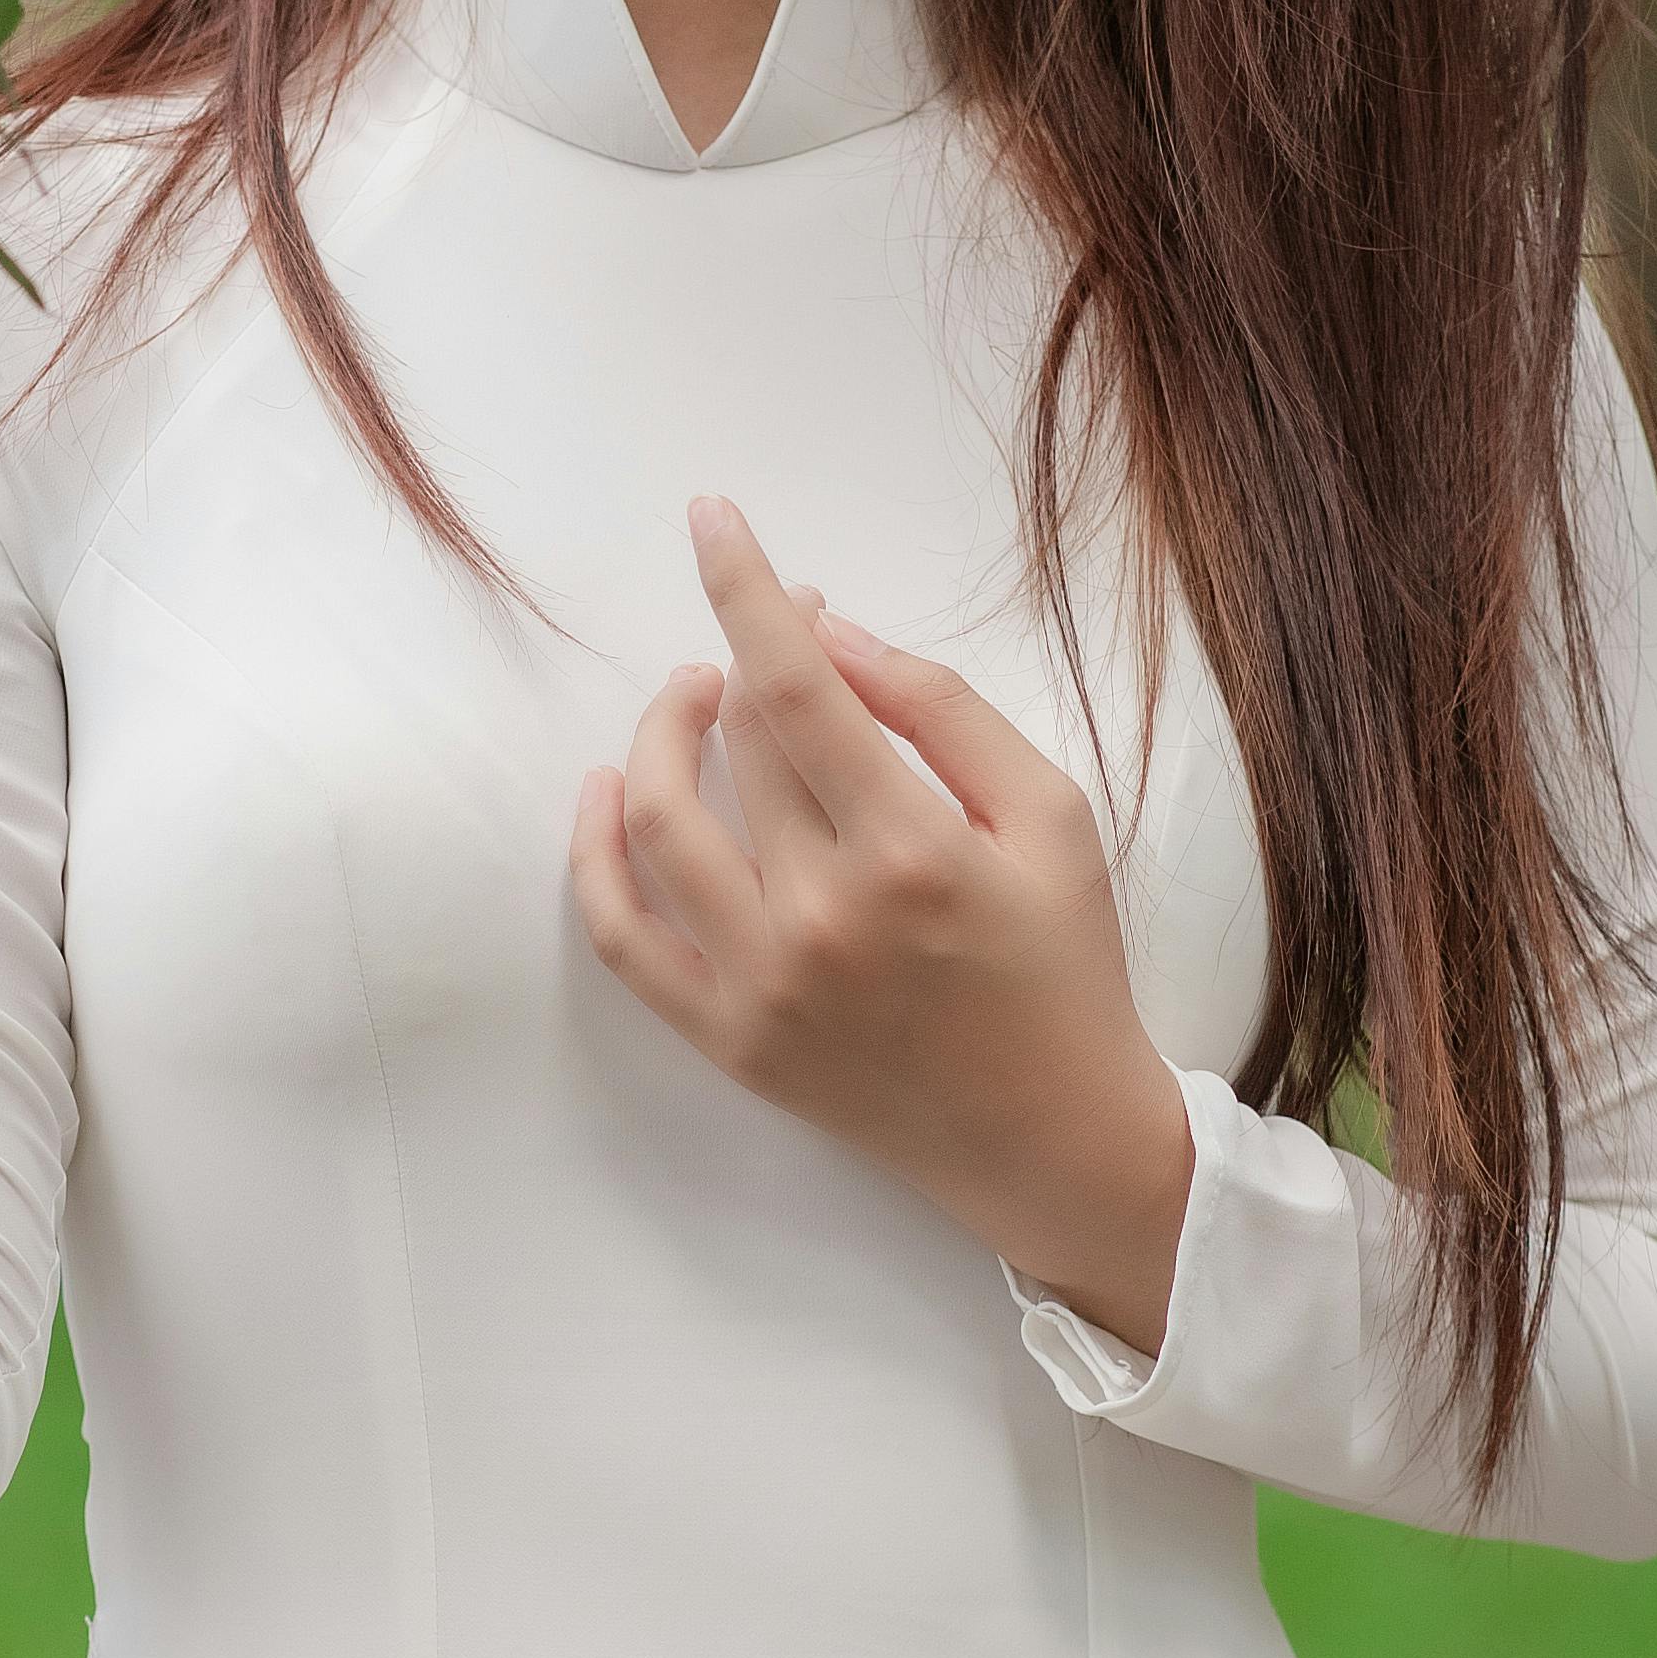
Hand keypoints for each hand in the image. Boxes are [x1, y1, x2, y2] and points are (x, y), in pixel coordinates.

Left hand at [569, 491, 1197, 1349]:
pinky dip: (594, 857)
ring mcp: (762, 986)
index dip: (743, 588)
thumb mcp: (1050, 814)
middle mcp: (820, 918)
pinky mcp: (727, 1041)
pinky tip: (604, 795)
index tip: (711, 518)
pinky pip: (624, 938)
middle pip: (738, 741)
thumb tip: (832, 631)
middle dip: (745, 662)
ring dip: (657, 736)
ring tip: (693, 699)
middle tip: (775, 645)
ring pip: (655, 822)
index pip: (794, 684)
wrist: (1053, 1139)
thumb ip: (942, 710)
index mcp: (909, 850)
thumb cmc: (1063, 964)